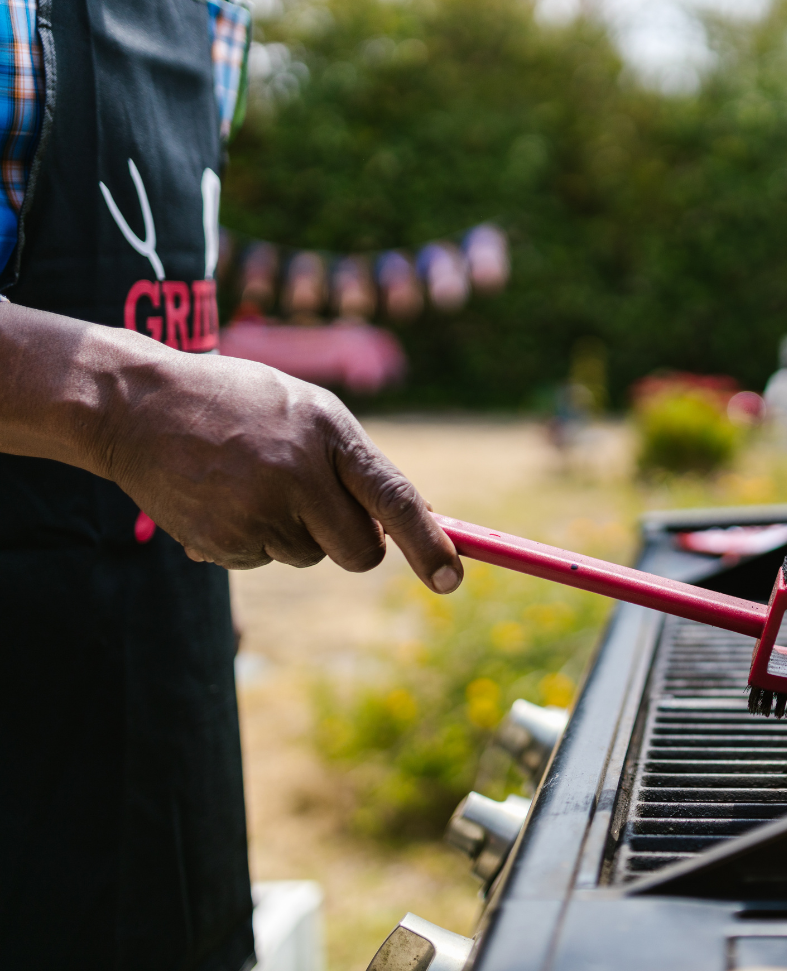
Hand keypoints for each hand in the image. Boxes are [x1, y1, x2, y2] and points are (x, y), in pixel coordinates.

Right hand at [0, 303, 462, 591]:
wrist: (137, 406)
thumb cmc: (239, 404)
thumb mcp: (306, 411)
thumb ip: (356, 463)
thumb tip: (415, 519)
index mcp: (328, 432)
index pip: (394, 498)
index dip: (428, 544)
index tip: (452, 580)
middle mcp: (297, 474)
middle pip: (359, 551)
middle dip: (354, 545)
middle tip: (321, 509)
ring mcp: (256, 511)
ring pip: (309, 555)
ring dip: (294, 532)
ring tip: (252, 481)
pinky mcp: (222, 541)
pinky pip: (264, 559)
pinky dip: (253, 538)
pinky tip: (223, 497)